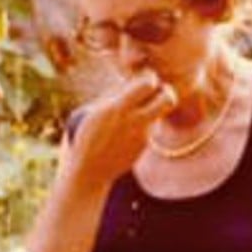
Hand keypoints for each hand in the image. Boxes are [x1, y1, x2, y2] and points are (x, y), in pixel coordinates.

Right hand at [69, 68, 175, 184]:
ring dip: (151, 109)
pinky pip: (149, 128)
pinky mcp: (144, 147)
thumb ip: (112, 97)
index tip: (140, 81)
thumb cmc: (83, 138)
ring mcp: (142, 135)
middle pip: (168, 98)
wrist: (88, 173)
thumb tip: (129, 82)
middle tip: (153, 93)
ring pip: (158, 113)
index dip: (149, 78)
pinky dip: (141, 125)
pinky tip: (125, 132)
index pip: (148, 83)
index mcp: (117, 108)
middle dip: (165, 91)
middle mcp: (134, 121)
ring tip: (134, 112)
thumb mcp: (90, 112)